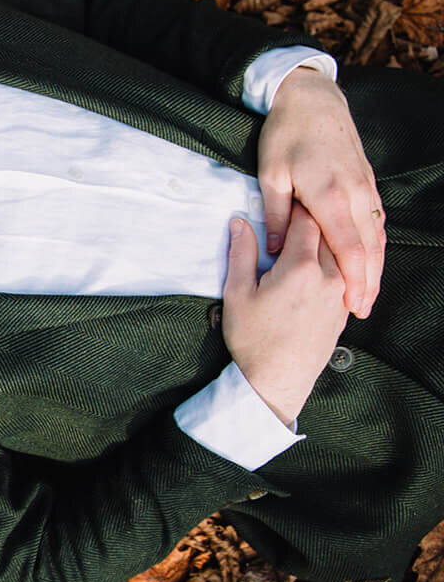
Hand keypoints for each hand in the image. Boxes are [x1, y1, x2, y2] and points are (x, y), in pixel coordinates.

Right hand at [221, 207, 349, 425]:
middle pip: (327, 233)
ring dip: (323, 241)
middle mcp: (329, 276)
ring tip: (303, 239)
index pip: (306, 221)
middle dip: (312, 220)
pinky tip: (314, 265)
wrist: (277, 380)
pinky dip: (331, 262)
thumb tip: (241, 222)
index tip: (284, 200)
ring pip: (338, 253)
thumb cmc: (253, 339)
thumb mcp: (237, 293)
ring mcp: (340, 293)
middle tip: (293, 215)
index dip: (295, 207)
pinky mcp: (343, 308)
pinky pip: (343, 273)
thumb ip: (241, 253)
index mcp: (300, 268)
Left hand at [257, 66, 383, 316]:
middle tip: (361, 311)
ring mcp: (366, 188)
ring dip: (376, 267)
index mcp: (330, 195)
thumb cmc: (286, 134)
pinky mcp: (368, 182)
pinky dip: (376, 244)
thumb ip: (274, 212)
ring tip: (368, 294)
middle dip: (368, 282)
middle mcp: (356, 194)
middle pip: (370, 248)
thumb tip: (273, 248)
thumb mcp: (270, 173)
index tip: (353, 305)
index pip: (350, 248)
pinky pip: (377, 220)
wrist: (313, 99)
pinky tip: (371, 261)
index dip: (354, 280)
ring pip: (377, 235)